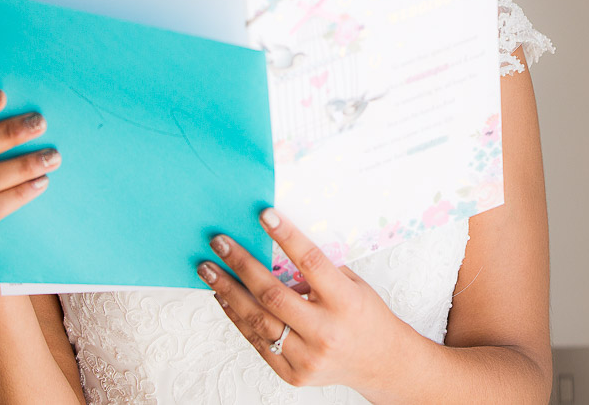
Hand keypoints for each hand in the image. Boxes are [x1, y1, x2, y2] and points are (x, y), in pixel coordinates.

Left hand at [197, 208, 412, 390]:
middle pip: (272, 294)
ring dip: (228, 291)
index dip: (286, 237)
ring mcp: (307, 356)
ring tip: (209, 269)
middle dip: (241, 265)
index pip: (311, 262)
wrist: (379, 362)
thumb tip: (277, 244)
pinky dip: (236, 317)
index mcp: (345, 302)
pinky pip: (257, 342)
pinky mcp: (292, 373)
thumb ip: (319, 270)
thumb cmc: (365, 316)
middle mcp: (325, 331)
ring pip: (257, 320)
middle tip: (219, 243)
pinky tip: (224, 297)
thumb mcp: (352, 285)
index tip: (264, 214)